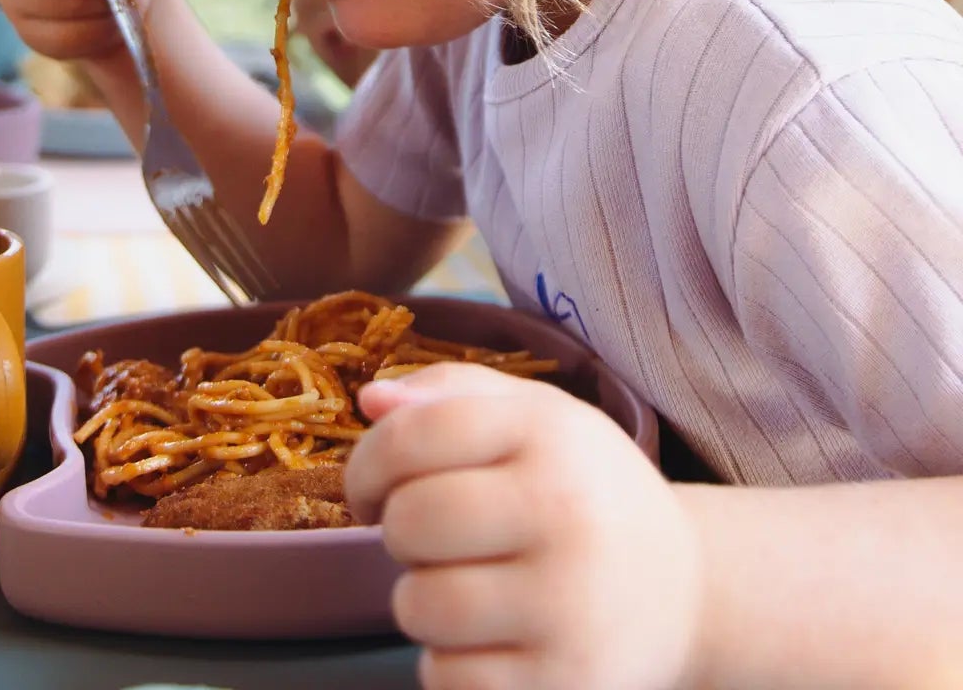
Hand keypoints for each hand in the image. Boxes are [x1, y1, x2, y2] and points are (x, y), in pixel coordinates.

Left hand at [346, 362, 702, 689]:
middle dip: (396, 532)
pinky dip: (449, 664)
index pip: (413, 435)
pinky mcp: (566, 684)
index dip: (367, 463)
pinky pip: (449, 679)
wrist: (686, 590)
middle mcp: (564, 513)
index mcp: (548, 433)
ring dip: (419, 600)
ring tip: (461, 587)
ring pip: (420, 606)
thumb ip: (448, 392)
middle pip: (409, 522)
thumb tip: (371, 400)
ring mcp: (569, 606)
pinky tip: (487, 640)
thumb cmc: (586, 490)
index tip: (370, 489)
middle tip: (425, 538)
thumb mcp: (535, 416)